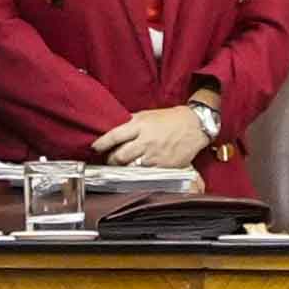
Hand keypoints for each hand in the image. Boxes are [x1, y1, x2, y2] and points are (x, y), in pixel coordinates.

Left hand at [92, 107, 215, 176]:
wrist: (193, 126)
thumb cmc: (169, 119)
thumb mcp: (147, 115)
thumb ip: (130, 124)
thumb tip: (113, 130)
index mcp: (139, 125)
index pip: (114, 136)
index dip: (101, 144)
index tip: (94, 148)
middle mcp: (146, 141)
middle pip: (120, 156)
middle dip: (111, 160)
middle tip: (108, 160)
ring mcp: (155, 155)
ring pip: (131, 167)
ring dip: (123, 168)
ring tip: (121, 166)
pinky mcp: (164, 166)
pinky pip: (146, 173)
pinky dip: (139, 173)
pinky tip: (137, 170)